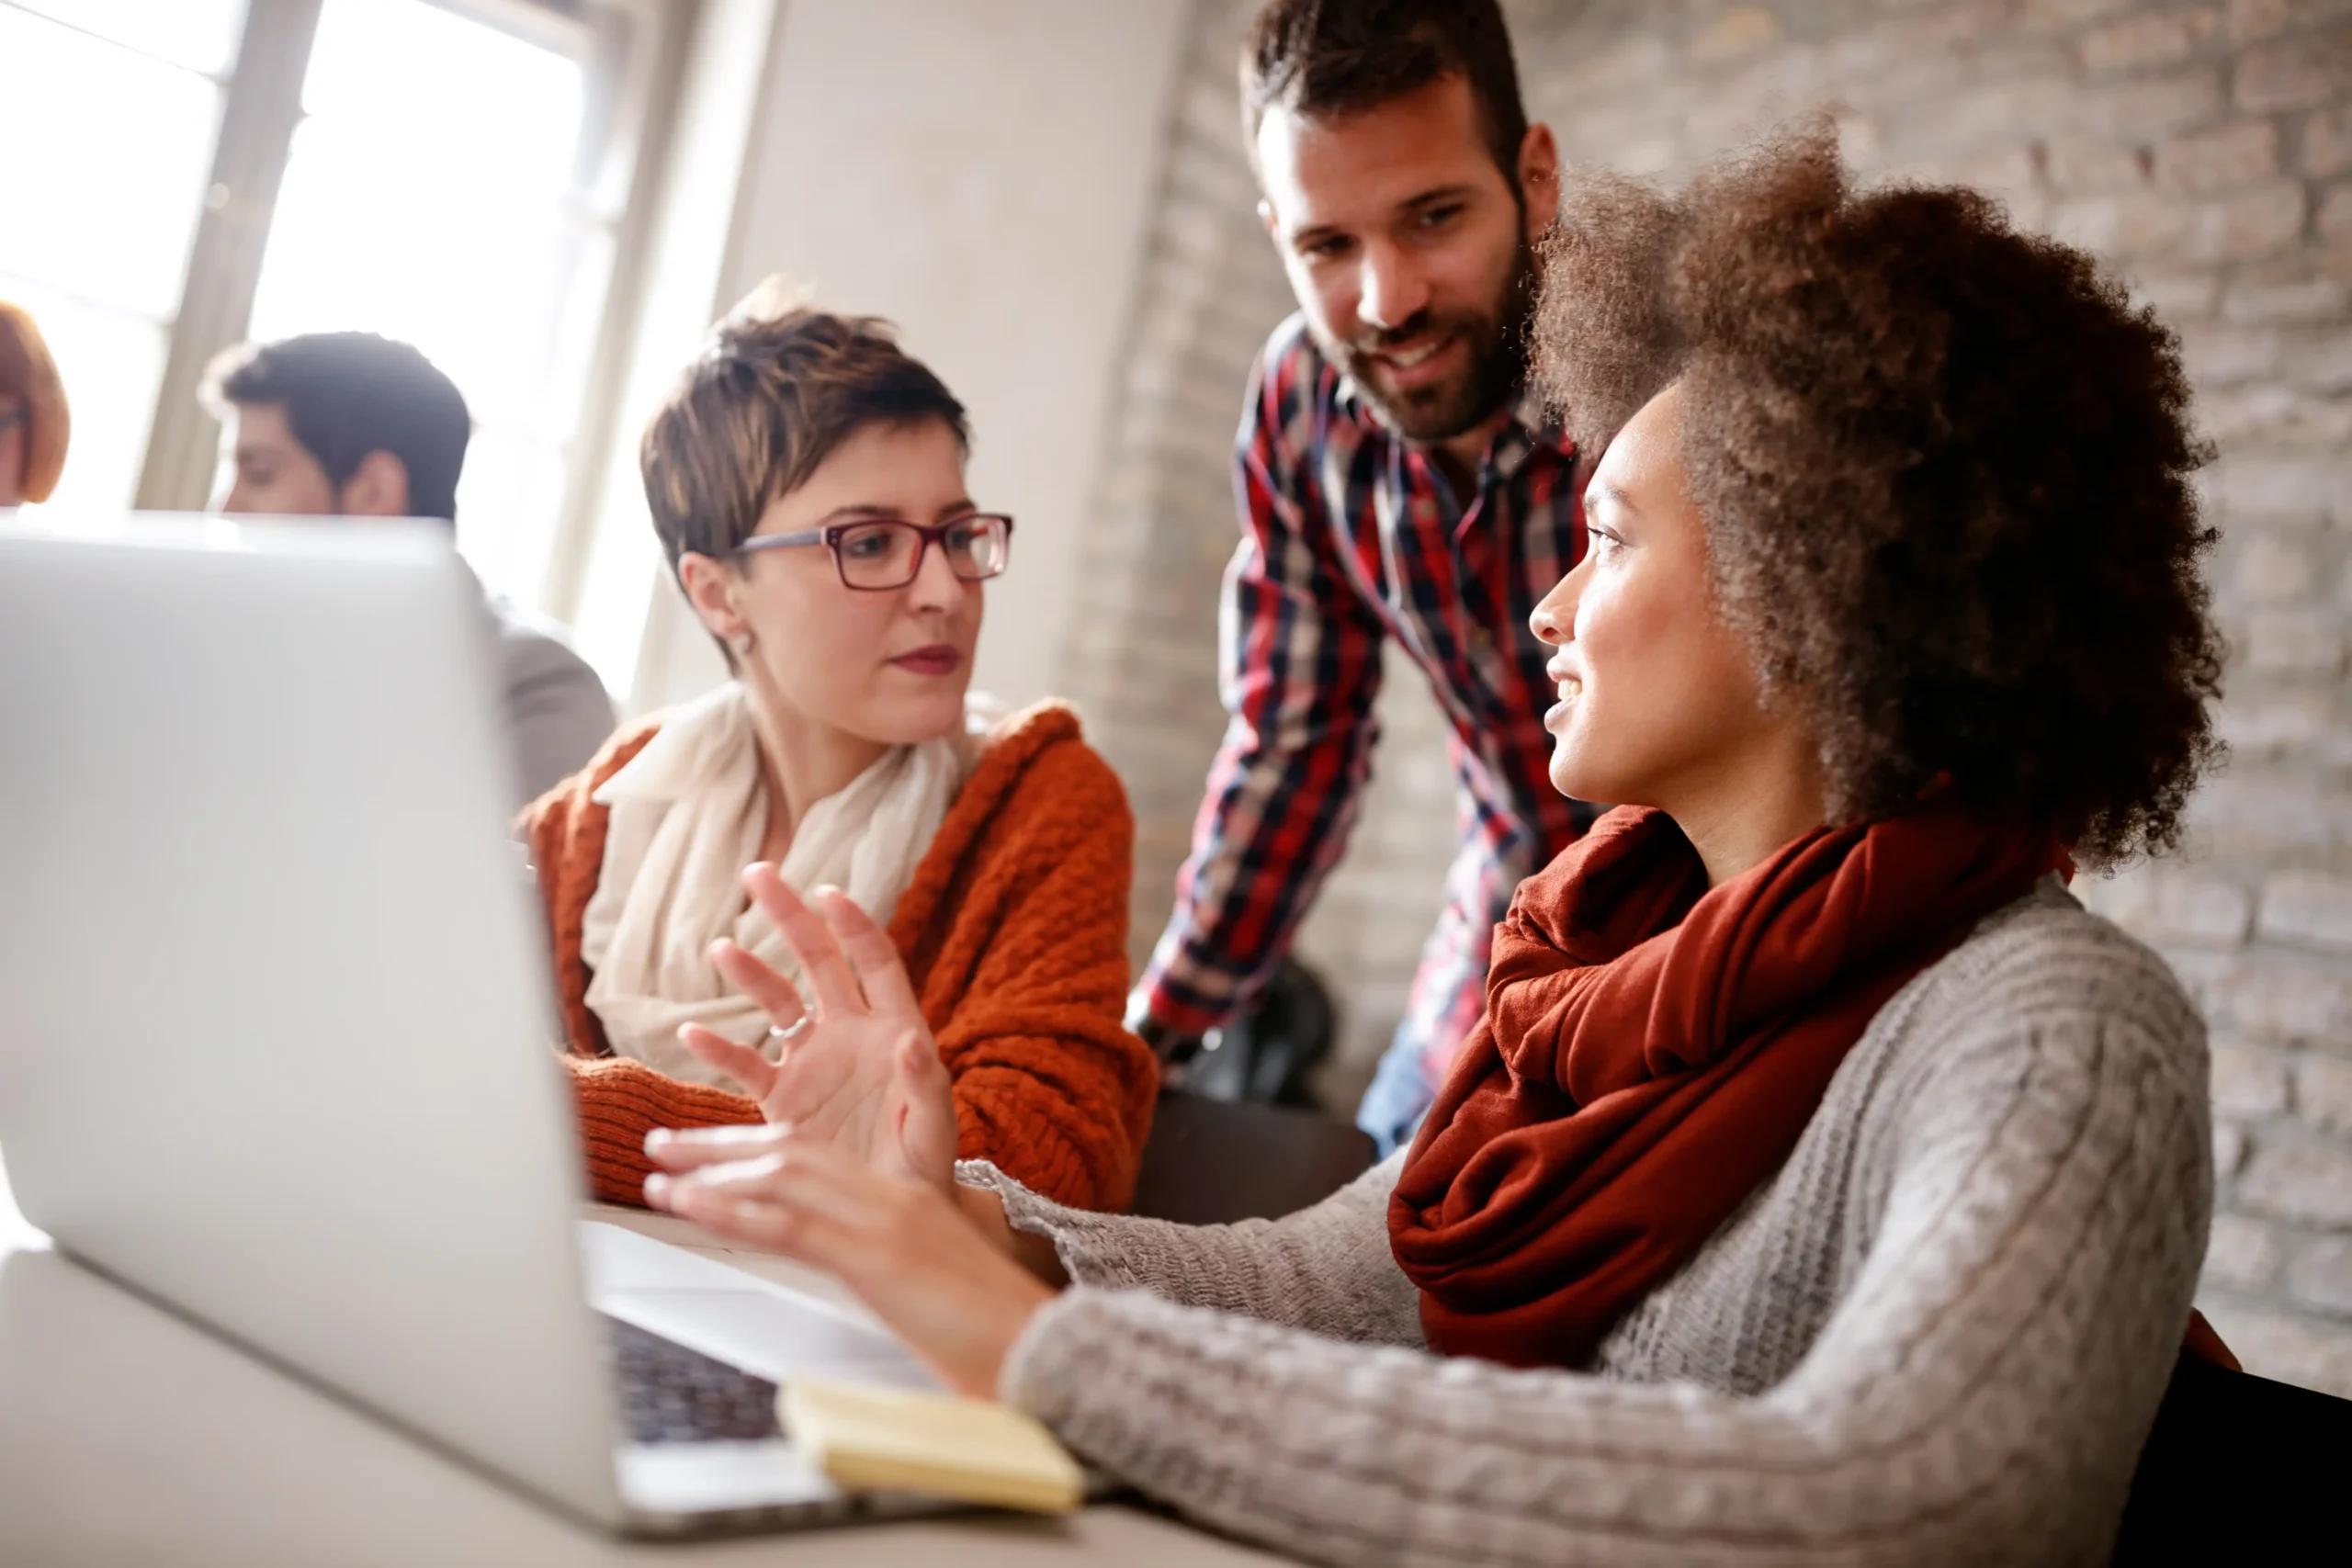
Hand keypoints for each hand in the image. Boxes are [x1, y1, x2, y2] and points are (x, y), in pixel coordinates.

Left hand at [644, 1129, 1054, 1397]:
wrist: (1041, 1347)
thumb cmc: (991, 1332)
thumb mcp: (927, 1286)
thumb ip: (884, 1268)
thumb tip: (850, 1276)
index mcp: (905, 1199)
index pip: (815, 1157)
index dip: (753, 1149)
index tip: (706, 1152)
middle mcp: (891, 1197)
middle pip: (789, 1151)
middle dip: (718, 1146)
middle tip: (664, 1145)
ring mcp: (884, 1220)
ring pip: (781, 1174)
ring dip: (710, 1172)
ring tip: (658, 1175)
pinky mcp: (876, 1256)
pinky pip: (789, 1223)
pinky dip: (730, 1210)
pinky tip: (690, 1206)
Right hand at [677, 865, 957, 1188]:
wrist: (889, 1215)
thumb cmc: (924, 1166)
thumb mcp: (934, 1129)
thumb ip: (925, 1084)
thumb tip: (912, 1041)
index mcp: (893, 1031)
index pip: (875, 962)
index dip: (854, 925)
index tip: (827, 893)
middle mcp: (850, 1035)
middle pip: (818, 961)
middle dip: (790, 916)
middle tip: (759, 874)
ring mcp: (813, 1063)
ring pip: (777, 1003)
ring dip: (751, 973)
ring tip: (723, 949)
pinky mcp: (783, 1099)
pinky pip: (746, 1066)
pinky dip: (720, 1049)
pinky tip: (693, 1033)